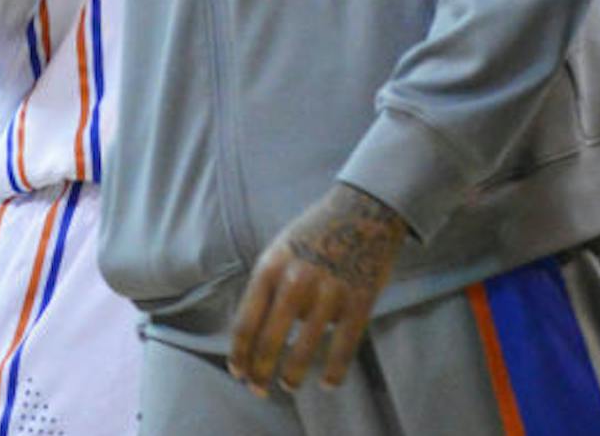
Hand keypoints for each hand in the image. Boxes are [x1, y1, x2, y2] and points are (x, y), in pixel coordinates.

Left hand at [229, 183, 407, 395]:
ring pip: (304, 349)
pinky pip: (344, 345)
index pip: (245, 323)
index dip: (239, 354)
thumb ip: (266, 288)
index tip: (238, 372)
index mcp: (269, 268)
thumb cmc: (312, 234)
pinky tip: (326, 382)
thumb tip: (252, 333)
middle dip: (260, 372)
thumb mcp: (278, 251)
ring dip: (292, 375)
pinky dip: (334, 370)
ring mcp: (328, 292)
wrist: (361, 210)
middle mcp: (295, 282)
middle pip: (269, 341)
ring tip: (289, 385)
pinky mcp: (359, 300)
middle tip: (259, 390)